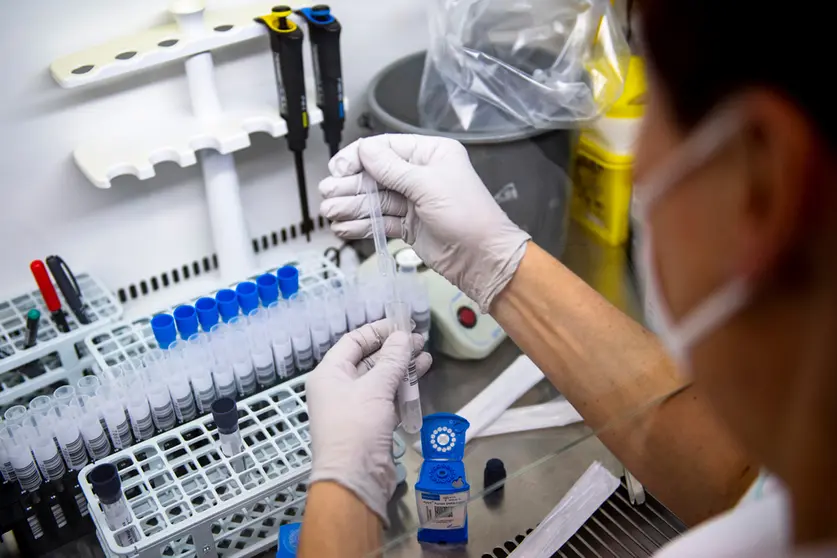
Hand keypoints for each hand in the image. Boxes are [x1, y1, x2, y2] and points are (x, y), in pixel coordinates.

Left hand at [306, 320, 431, 524]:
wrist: (355, 478)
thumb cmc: (356, 427)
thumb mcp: (375, 388)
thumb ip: (392, 359)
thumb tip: (404, 336)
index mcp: (329, 374)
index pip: (352, 341)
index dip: (377, 330)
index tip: (402, 324)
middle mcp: (339, 387)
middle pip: (367, 359)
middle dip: (393, 348)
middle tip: (419, 339)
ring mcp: (356, 405)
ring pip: (380, 378)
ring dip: (401, 366)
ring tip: (425, 354)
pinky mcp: (372, 422)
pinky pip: (388, 396)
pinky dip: (403, 386)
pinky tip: (421, 375)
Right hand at [319, 134, 530, 312]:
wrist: (482, 258)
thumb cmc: (467, 216)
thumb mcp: (428, 185)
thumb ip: (392, 169)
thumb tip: (364, 150)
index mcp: (430, 154)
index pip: (385, 148)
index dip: (359, 158)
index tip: (339, 170)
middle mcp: (420, 174)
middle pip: (375, 174)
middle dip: (350, 185)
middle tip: (328, 194)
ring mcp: (413, 201)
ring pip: (375, 199)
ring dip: (352, 206)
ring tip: (331, 213)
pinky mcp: (408, 225)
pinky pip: (380, 220)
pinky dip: (362, 224)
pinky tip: (344, 227)